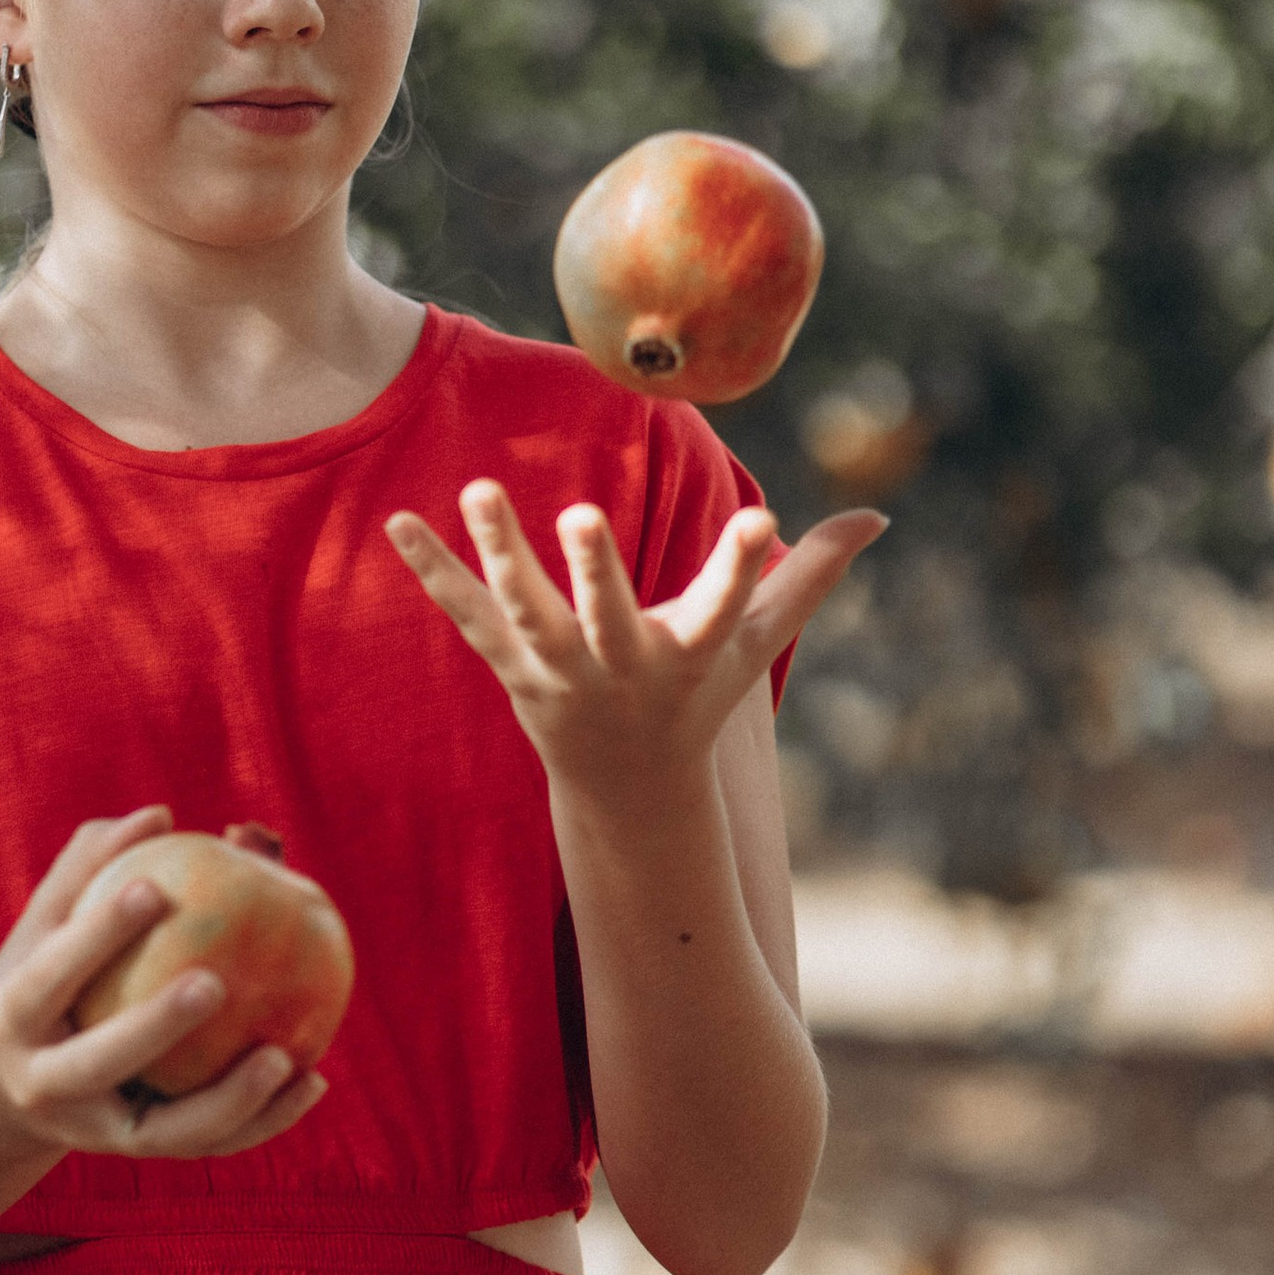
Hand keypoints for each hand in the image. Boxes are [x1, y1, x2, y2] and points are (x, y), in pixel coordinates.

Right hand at [0, 808, 327, 1161]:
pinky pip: (207, 1143)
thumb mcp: (48, 920)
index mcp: (12, 1017)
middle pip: (98, 1061)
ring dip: (229, 1101)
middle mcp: (43, 1084)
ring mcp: (91, 1130)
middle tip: (215, 981)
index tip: (154, 885)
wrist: (10, 1086)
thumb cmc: (44, 973)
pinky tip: (314, 1078)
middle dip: (152, 1025)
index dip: (97, 933)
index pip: (50, 974)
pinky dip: (262, 1119)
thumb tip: (162, 814)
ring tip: (286, 1056)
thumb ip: (94, 864)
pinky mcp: (137, 1153)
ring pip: (165, 1130)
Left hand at [385, 482, 883, 809]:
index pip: (723, 607)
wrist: (628, 787)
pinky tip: (396, 520)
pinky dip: (432, 571)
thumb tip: (877, 517)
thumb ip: (808, 578)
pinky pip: (466, 615)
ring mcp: (558, 671)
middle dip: (594, 571)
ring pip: (525, 611)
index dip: (746, 566)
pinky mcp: (511, 666)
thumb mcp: (755, 643)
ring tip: (478, 487)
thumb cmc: (699, 695)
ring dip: (499, 552)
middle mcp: (620, 667)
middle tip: (578, 514)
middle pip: (605, 617)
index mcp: (688, 655)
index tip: (765, 521)